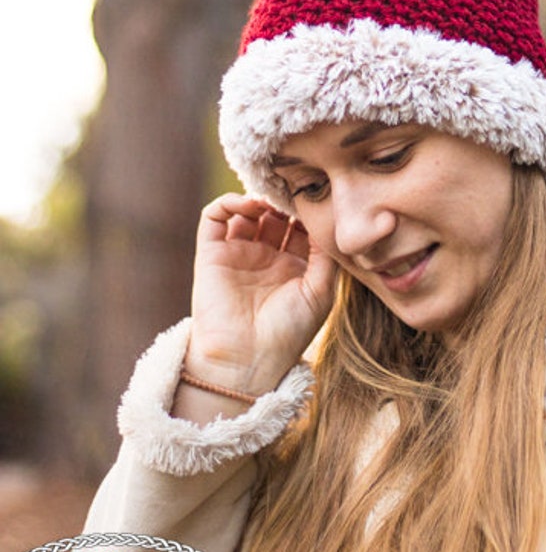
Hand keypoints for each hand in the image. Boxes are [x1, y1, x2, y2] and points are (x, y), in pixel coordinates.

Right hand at [184, 193, 336, 395]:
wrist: (246, 360)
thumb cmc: (288, 332)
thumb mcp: (320, 292)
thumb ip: (327, 255)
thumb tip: (328, 221)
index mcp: (292, 267)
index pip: (299, 227)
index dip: (306, 212)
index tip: (316, 200)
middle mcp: (264, 258)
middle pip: (274, 215)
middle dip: (283, 202)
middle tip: (292, 191)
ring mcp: (237, 254)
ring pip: (246, 211)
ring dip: (258, 199)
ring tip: (271, 201)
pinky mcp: (211, 253)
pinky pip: (214, 217)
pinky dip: (228, 203)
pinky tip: (248, 205)